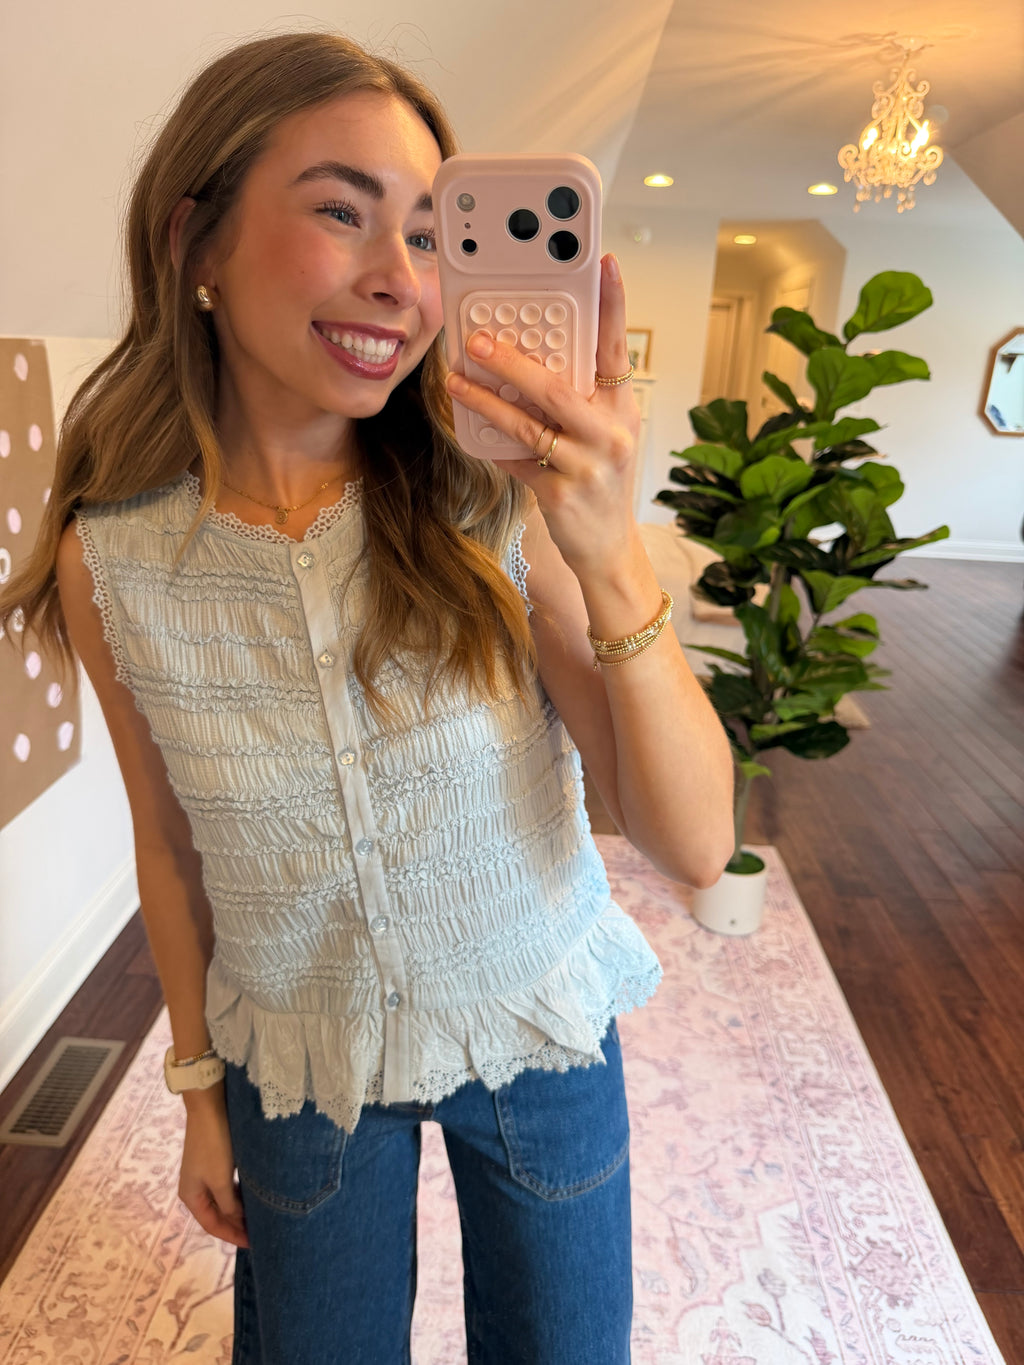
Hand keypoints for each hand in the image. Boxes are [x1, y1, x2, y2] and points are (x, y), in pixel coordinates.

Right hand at [178, 1087, 249, 1247]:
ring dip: (240, 1209)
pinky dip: (240, 1194)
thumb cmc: (213, 1144)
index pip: (212, 1225)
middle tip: (261, 1233)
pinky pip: (228, 1186)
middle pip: (218, 1214)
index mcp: (191, 1196)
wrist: (209, 1105)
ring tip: (261, 1218)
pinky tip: (254, 1196)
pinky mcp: (215, 1161)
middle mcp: (195, 1187)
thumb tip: (237, 1220)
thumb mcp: (221, 1179)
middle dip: (237, 1225)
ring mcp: (204, 1174)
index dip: (232, 1236)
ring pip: (224, 1200)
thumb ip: (228, 1204)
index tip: (253, 1244)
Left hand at [445, 253, 642, 581]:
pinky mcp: (559, 493)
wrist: (608, 548)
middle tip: (478, 337)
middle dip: (513, 359)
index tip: (603, 265)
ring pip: (528, 423)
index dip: (612, 305)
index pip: (617, 348)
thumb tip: (527, 359)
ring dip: (487, 399)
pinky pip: (515, 460)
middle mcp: (610, 433)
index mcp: (621, 408)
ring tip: (458, 379)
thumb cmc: (600, 482)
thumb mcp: (603, 434)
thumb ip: (577, 399)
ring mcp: (586, 465)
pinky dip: (492, 443)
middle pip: (557, 386)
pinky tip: (470, 426)